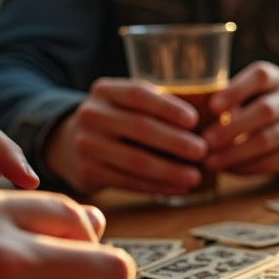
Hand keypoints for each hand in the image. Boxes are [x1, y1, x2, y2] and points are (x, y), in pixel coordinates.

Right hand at [44, 78, 208, 193]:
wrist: (69, 142)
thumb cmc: (117, 119)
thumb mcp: (125, 102)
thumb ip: (156, 104)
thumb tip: (209, 120)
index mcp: (105, 90)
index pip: (138, 94)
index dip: (167, 107)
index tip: (194, 119)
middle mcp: (92, 114)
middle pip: (140, 128)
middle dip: (175, 142)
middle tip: (203, 151)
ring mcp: (87, 145)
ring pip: (135, 161)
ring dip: (170, 171)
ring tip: (196, 177)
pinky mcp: (89, 172)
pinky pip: (130, 182)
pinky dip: (158, 187)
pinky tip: (179, 188)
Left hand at [202, 61, 278, 176]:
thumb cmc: (261, 110)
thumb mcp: (250, 96)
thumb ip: (227, 101)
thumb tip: (192, 117)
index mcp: (276, 78)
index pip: (260, 77)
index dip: (236, 91)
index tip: (212, 107)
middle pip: (264, 111)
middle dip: (231, 128)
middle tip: (205, 141)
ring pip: (267, 139)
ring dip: (235, 153)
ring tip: (211, 161)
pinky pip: (274, 161)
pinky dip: (248, 167)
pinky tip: (230, 169)